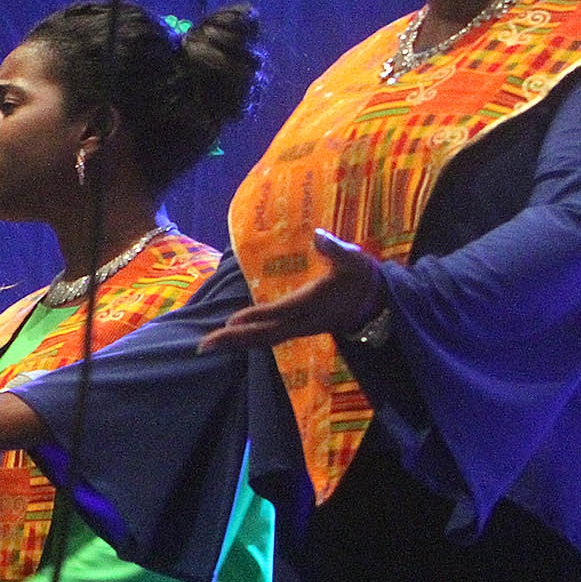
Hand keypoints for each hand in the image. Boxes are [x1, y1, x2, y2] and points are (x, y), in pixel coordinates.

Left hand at [195, 230, 386, 354]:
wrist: (377, 303)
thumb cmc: (362, 276)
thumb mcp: (353, 259)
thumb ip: (335, 249)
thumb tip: (319, 236)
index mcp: (314, 302)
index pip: (281, 311)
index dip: (258, 316)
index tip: (232, 319)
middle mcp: (303, 320)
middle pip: (265, 334)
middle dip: (235, 339)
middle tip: (203, 345)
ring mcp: (300, 328)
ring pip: (265, 339)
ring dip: (236, 342)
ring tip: (206, 345)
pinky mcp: (298, 329)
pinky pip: (269, 338)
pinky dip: (248, 340)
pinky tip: (229, 338)